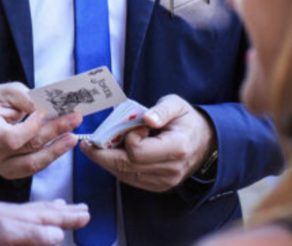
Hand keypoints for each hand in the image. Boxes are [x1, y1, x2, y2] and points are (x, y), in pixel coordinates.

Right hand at [0, 83, 80, 178]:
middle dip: (54, 132)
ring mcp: (3, 166)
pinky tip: (64, 142)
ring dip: (57, 149)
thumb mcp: (6, 92)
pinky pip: (36, 165)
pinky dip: (51, 153)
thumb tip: (46, 107)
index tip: (42, 113)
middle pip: (28, 147)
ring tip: (73, 136)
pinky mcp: (14, 171)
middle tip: (74, 119)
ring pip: (35, 162)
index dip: (30, 128)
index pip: (10, 138)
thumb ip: (25, 98)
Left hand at [80, 94, 214, 192]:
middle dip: (102, 155)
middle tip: (87, 143)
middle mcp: (170, 170)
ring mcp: (165, 182)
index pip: (138, 151)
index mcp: (177, 148)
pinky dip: (118, 168)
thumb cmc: (186, 120)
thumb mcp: (176, 105)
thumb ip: (162, 110)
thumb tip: (147, 118)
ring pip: (125, 176)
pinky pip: (131, 180)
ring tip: (97, 147)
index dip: (128, 137)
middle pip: (126, 167)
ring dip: (107, 162)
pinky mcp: (159, 186)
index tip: (134, 124)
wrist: (204, 142)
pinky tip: (112, 155)